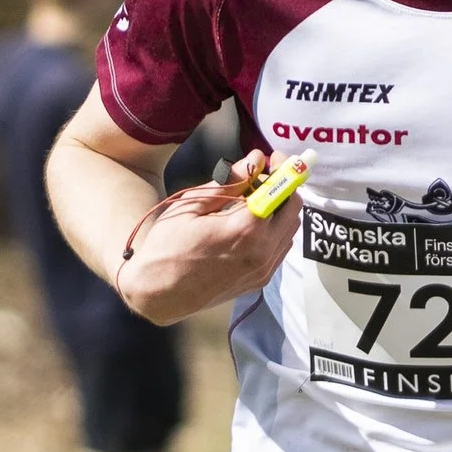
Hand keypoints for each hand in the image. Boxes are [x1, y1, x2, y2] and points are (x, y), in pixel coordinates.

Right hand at [116, 151, 301, 323]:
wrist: (158, 293)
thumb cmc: (167, 246)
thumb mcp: (193, 206)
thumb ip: (229, 182)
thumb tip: (255, 159)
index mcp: (244, 229)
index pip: (281, 191)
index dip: (283, 169)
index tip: (274, 158)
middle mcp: (261, 251)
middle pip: (293, 209)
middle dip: (283, 188)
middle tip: (263, 177)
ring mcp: (263, 269)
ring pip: (290, 230)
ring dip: (279, 210)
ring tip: (252, 201)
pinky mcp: (260, 280)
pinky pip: (280, 248)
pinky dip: (274, 231)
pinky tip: (250, 225)